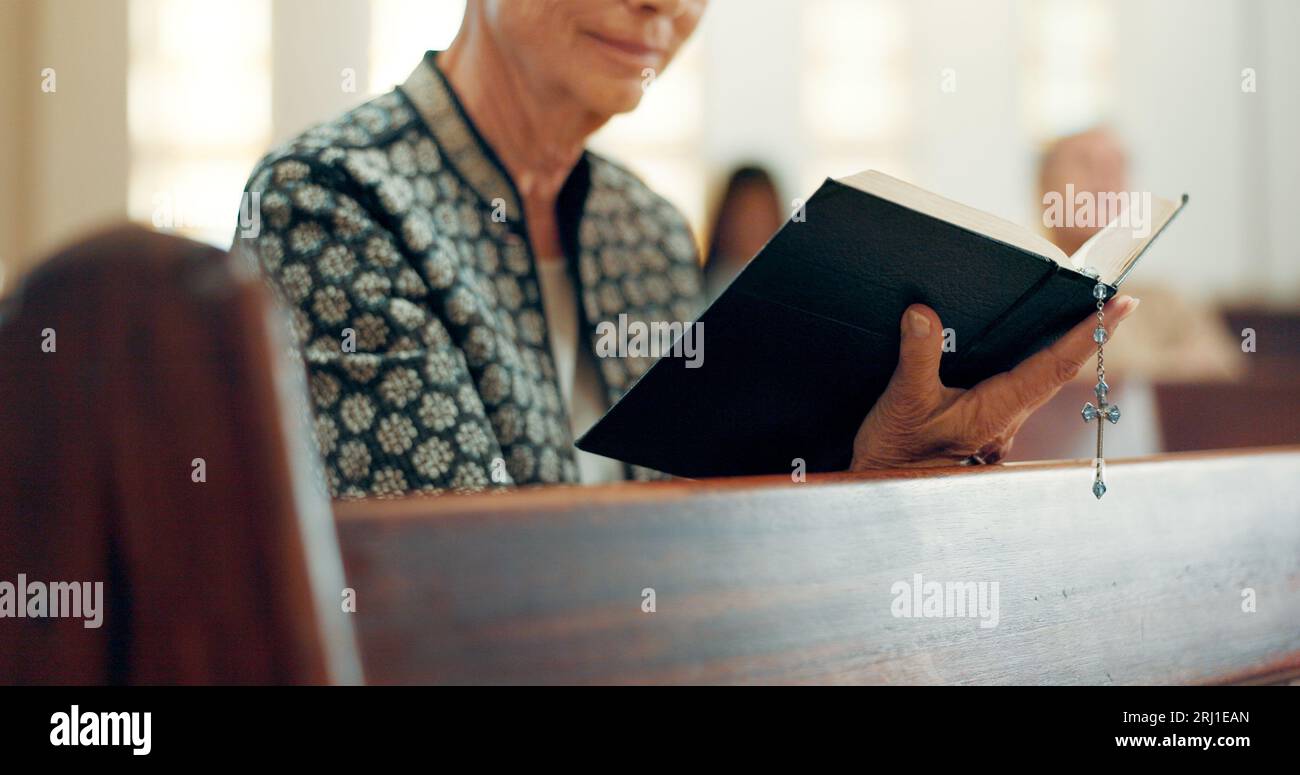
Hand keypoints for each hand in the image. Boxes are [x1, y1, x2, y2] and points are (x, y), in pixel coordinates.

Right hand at [849, 296, 1140, 469]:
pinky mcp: (982, 427)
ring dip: (1061, 351)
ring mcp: (997, 426)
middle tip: (1114, 301)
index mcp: (997, 409)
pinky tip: (1016, 353)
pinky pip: (1016, 390)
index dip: (1092, 333)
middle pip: (1059, 371)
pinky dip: (1029, 365)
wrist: (885, 490)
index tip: (1123, 304)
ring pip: (1039, 381)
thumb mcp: (904, 401)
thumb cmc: (897, 454)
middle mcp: (1007, 418)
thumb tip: (923, 314)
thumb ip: (918, 356)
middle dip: (1088, 335)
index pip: (1057, 364)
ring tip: (1076, 317)